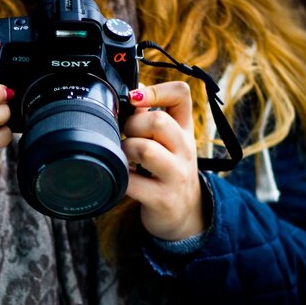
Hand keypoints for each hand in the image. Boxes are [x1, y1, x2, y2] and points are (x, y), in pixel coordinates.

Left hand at [121, 81, 205, 240]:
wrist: (184, 214)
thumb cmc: (168, 171)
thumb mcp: (167, 142)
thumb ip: (150, 117)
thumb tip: (135, 91)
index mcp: (184, 130)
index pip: (181, 94)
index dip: (155, 90)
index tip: (135, 98)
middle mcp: (185, 149)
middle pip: (157, 121)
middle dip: (131, 125)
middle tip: (125, 135)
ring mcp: (175, 175)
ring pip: (144, 149)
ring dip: (125, 150)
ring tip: (125, 158)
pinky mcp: (162, 199)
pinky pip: (132, 182)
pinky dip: (121, 177)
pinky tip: (123, 177)